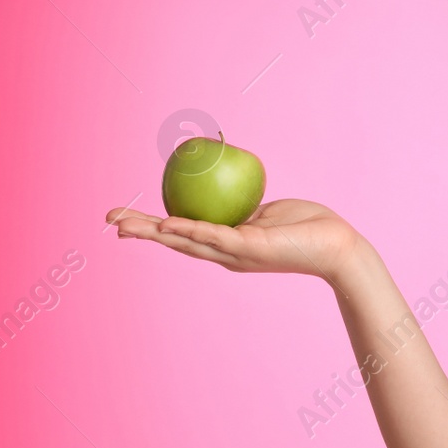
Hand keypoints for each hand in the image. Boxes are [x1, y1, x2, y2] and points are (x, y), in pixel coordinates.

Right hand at [104, 199, 364, 283]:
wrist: (337, 246)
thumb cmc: (309, 226)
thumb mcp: (270, 212)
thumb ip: (248, 210)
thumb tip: (233, 194)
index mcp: (229, 243)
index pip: (184, 234)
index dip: (155, 226)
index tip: (128, 217)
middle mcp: (226, 252)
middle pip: (175, 240)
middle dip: (141, 230)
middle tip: (109, 219)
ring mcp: (235, 253)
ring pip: (186, 241)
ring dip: (153, 231)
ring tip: (124, 224)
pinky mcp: (249, 248)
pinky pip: (214, 236)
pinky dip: (189, 229)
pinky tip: (167, 222)